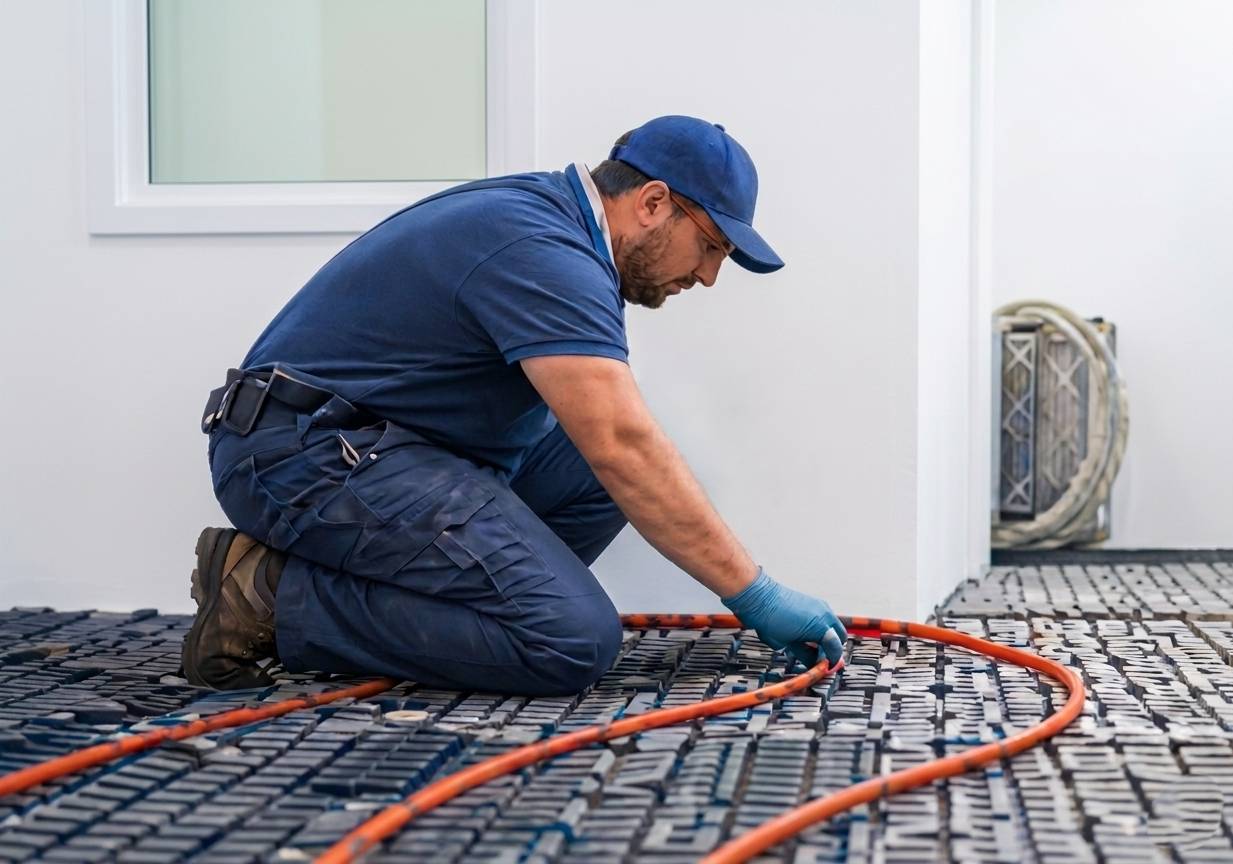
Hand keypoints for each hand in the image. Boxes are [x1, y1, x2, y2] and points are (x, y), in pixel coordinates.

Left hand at [721, 568, 846, 668]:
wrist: (759, 597)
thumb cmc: (770, 620)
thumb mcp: (788, 644)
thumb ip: (805, 654)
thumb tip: (813, 663)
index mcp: (821, 627)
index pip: (835, 648)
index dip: (830, 661)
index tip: (824, 667)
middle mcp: (825, 614)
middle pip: (840, 636)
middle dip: (832, 648)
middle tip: (819, 658)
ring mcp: (820, 605)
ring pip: (833, 626)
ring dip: (827, 637)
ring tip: (811, 646)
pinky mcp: (813, 601)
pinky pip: (824, 617)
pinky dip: (821, 627)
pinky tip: (807, 634)